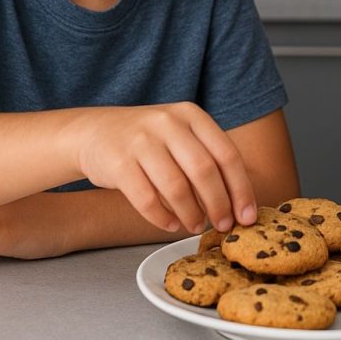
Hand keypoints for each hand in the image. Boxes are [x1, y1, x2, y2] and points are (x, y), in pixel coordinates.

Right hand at [74, 102, 256, 234]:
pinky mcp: (118, 162)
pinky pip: (146, 198)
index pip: (227, 154)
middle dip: (219, 204)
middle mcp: (168, 123)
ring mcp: (141, 141)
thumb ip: (206, 158)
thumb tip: (238, 203)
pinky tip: (170, 224)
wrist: (93, 132)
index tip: (247, 215)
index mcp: (191, 115)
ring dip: (191, 213)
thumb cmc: (147, 141)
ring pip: (176, 187)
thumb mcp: (179, 134)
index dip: (240, 188)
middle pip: (204, 171)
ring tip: (196, 226)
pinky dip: (161, 217)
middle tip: (224, 225)